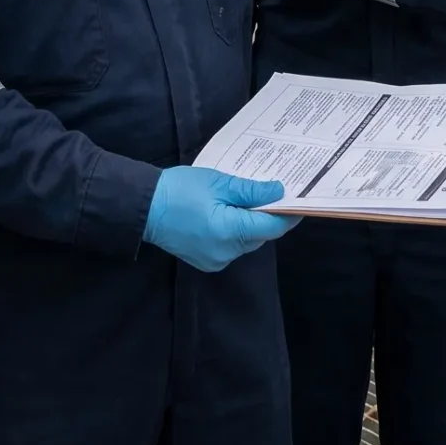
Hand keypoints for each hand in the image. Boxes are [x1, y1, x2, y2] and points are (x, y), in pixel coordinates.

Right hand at [143, 167, 296, 271]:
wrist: (144, 207)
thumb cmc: (179, 190)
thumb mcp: (218, 183)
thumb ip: (250, 191)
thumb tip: (278, 192)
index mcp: (230, 232)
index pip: (272, 227)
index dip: (288, 214)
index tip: (301, 200)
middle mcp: (226, 252)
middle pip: (260, 235)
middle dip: (268, 216)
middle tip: (270, 192)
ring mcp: (216, 260)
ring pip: (247, 241)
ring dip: (251, 223)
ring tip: (245, 200)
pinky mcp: (207, 261)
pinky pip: (232, 247)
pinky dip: (235, 232)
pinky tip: (227, 214)